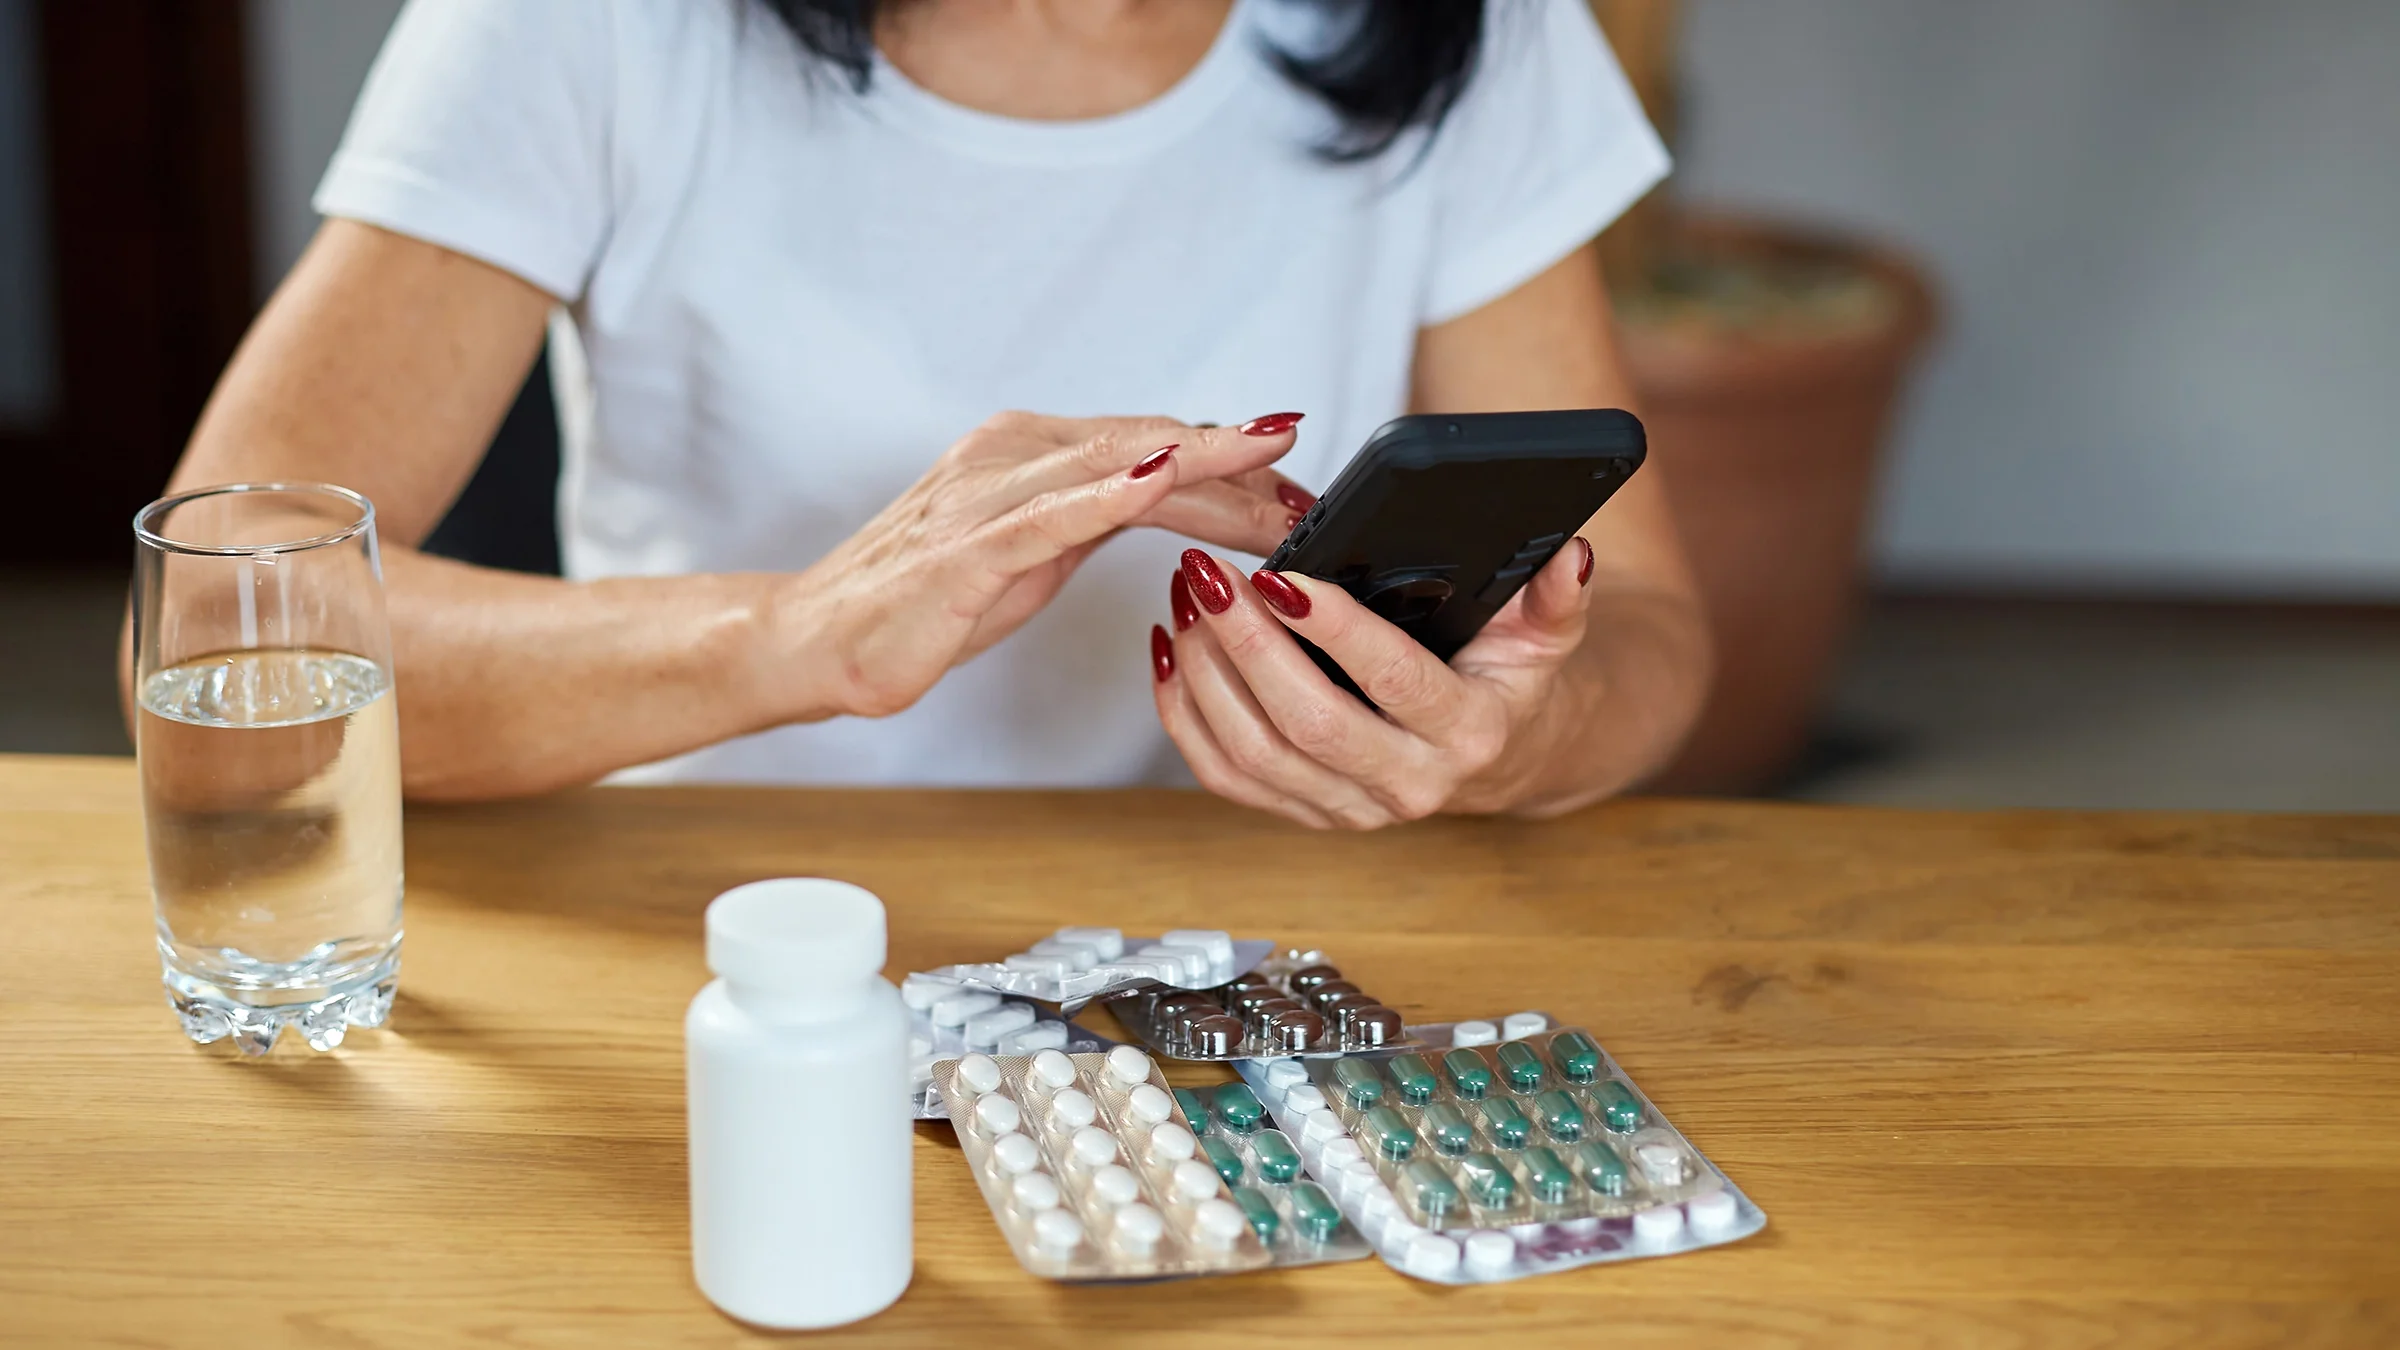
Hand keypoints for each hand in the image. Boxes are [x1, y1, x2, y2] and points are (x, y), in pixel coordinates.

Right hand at [781, 411, 1308, 719]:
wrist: (814, 640)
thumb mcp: (1032, 558)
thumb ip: (1093, 519)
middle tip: (1310, 484)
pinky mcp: (965, 548)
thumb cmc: (919, 603)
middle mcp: (1009, 455)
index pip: (1150, 448)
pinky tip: (1161, 477)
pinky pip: (1050, 514)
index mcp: (1027, 451)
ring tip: (1267, 457)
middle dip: (1236, 467)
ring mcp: (986, 495)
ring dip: (1198, 461)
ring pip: (1112, 466)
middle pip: (1146, 448)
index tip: (1300, 488)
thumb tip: (1170, 503)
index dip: (1231, 467)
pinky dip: (1109, 491)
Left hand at [1151, 537, 1598, 827]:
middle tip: (1211, 574)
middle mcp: (1409, 786)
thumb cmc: (1506, 677)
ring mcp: (1350, 811)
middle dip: (1248, 645)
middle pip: (1308, 724)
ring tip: (1189, 596)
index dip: (1336, 631)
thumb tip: (1569, 556)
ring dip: (1207, 673)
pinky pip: (1227, 776)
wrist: (1498, 755)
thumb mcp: (1545, 634)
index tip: (1284, 576)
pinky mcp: (1304, 813)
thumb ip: (1557, 595)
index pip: (1394, 681)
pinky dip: (1185, 715)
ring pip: (1255, 754)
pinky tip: (1173, 650)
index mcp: (1468, 734)